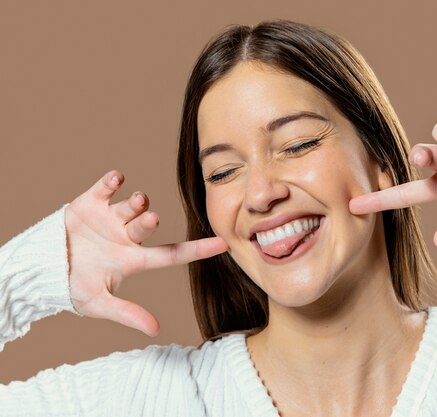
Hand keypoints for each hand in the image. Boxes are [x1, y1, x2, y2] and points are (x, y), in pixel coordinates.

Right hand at [64, 170, 227, 335]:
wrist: (40, 271)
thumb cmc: (72, 287)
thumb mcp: (98, 303)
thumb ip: (126, 314)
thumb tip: (156, 330)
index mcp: (133, 259)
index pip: (172, 254)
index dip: (198, 250)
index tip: (224, 243)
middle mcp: (126, 236)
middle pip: (146, 225)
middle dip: (148, 221)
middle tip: (150, 219)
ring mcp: (110, 218)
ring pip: (131, 205)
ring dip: (136, 202)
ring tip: (136, 200)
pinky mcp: (90, 203)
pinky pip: (106, 187)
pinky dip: (111, 181)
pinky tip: (117, 179)